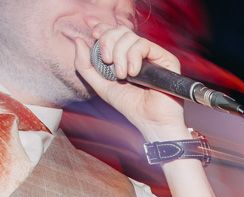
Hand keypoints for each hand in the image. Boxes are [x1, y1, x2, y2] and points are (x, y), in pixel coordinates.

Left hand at [73, 24, 188, 140]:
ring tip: (122, 75)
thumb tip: (78, 40)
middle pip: (119, 30)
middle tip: (106, 61)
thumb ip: (86, 66)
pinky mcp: (166, 58)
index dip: (101, 26)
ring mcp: (153, 55)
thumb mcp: (101, 86)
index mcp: (126, 57)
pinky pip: (143, 44)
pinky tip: (133, 72)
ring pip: (129, 36)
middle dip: (107, 41)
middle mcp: (140, 53)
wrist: (151, 122)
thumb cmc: (131, 107)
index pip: (114, 32)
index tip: (91, 30)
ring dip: (120, 54)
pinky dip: (133, 56)